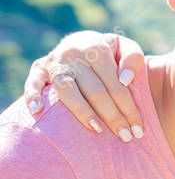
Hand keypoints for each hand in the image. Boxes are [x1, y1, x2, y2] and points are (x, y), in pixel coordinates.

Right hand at [23, 31, 145, 141]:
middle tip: (125, 136)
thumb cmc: (109, 51)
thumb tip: (125, 79)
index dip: (129, 108)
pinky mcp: (38, 68)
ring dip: (82, 113)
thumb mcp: (125, 47)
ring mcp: (55, 62)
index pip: (116, 84)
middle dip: (112, 117)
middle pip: (95, 91)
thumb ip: (133, 58)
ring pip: (67, 91)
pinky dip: (32, 95)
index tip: (138, 129)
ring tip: (98, 130)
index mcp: (97, 48)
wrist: (81, 41)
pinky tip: (37, 111)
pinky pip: (32, 82)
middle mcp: (74, 54)